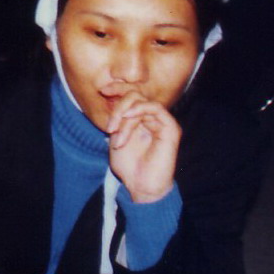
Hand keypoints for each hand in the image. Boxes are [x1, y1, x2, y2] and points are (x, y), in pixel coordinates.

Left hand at [103, 82, 180, 203]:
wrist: (140, 185)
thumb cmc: (129, 165)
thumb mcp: (116, 135)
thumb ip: (117, 117)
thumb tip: (110, 95)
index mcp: (140, 118)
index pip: (131, 94)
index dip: (118, 88)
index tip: (102, 90)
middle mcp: (152, 118)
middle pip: (134, 95)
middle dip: (117, 107)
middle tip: (109, 127)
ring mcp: (162, 122)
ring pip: (141, 102)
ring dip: (124, 115)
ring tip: (116, 132)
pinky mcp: (171, 128)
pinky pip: (155, 108)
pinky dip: (139, 109)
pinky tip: (128, 117)